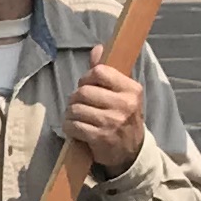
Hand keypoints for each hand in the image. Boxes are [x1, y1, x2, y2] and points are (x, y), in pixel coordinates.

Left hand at [68, 62, 146, 176]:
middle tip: (79, 105)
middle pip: (83, 91)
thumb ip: (107, 72)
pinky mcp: (101, 137)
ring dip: (70, 114)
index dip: (86, 78)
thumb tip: (98, 49)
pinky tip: (75, 129)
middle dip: (75, 98)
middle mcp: (124, 104)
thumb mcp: (122, 94)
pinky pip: (73, 125)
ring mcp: (112, 121)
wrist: (131, 152)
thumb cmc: (123, 118)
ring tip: (76, 117)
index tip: (87, 86)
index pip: (99, 71)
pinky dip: (69, 127)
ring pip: (76, 108)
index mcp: (131, 89)